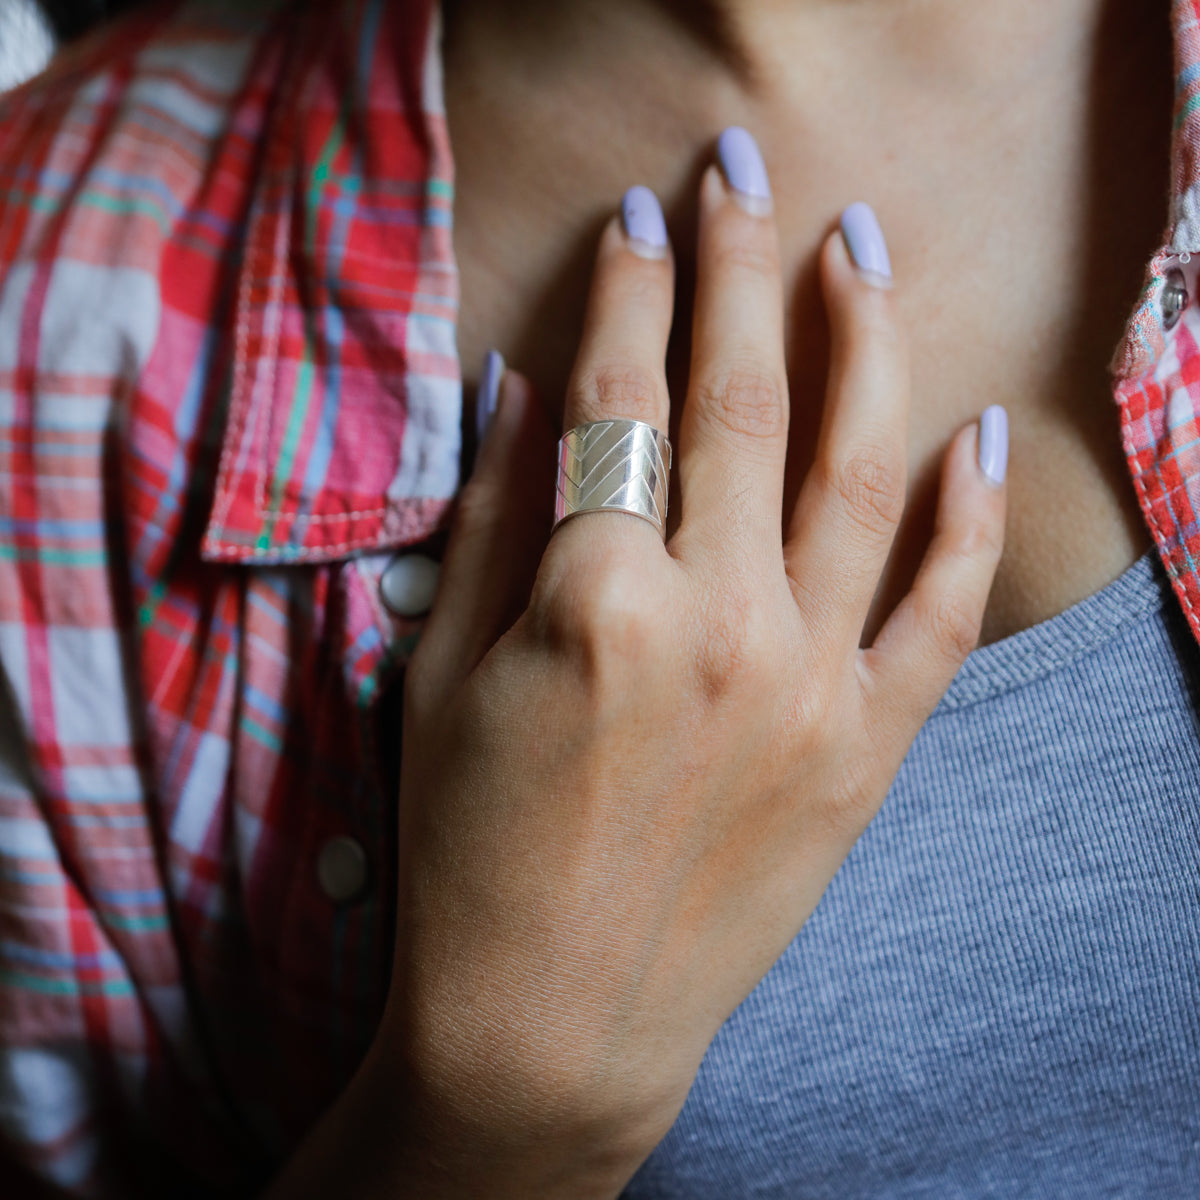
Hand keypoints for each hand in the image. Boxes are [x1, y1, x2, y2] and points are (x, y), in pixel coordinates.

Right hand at [380, 142, 1006, 1197]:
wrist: (554, 1020)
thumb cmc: (470, 851)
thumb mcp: (441, 674)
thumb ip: (492, 518)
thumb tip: (524, 385)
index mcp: (595, 602)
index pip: (617, 399)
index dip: (622, 293)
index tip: (634, 220)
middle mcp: (719, 625)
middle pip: (740, 399)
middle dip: (736, 266)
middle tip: (741, 171)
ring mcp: (811, 686)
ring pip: (858, 469)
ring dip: (860, 340)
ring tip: (858, 249)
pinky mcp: (867, 750)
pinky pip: (940, 609)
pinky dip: (966, 515)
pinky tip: (972, 431)